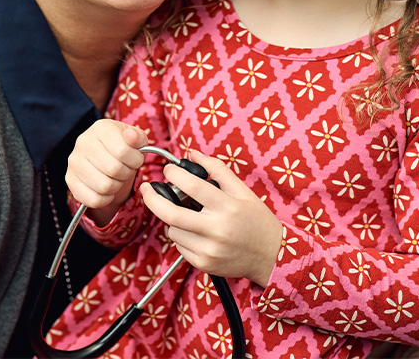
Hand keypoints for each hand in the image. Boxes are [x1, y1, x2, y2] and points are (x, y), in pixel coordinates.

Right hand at [66, 120, 147, 226]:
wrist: (105, 158)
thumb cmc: (122, 148)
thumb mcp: (135, 139)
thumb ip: (137, 137)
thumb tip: (131, 136)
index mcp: (101, 128)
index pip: (123, 151)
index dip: (135, 160)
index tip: (135, 159)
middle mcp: (83, 142)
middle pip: (114, 169)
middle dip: (126, 173)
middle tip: (125, 169)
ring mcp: (74, 162)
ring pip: (105, 186)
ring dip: (116, 186)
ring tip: (115, 177)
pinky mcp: (70, 180)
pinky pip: (94, 199)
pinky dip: (106, 198)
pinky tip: (106, 188)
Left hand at [141, 151, 282, 286]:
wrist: (272, 256)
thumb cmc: (257, 221)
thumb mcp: (242, 190)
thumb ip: (216, 169)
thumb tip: (193, 153)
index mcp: (227, 207)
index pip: (192, 186)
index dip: (174, 174)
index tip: (167, 170)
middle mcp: (216, 230)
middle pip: (171, 213)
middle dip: (151, 198)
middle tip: (146, 188)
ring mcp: (209, 249)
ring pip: (173, 230)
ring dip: (173, 219)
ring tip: (189, 216)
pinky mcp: (204, 264)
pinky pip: (179, 246)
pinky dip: (182, 236)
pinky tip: (196, 233)